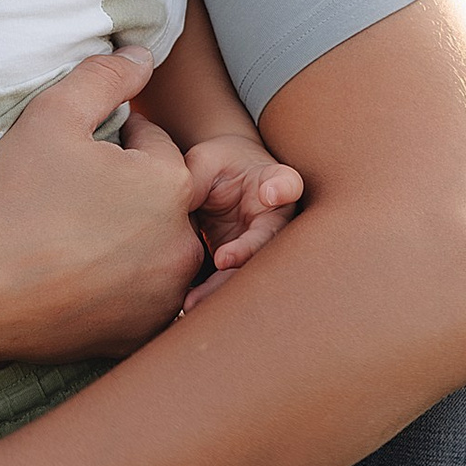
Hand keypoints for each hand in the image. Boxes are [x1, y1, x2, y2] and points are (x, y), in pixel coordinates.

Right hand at [0, 51, 205, 363]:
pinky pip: (139, 298)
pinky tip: (75, 276)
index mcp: (171, 184)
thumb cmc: (13, 198)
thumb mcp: (52, 115)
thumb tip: (143, 54)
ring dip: (128, 239)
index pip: (153, 144)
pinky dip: (117, 286)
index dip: (113, 141)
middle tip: (73, 196)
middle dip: (128, 191)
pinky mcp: (140, 334)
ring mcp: (163, 296)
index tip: (76, 156)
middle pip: (161, 200)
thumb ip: (104, 77)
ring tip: (73, 236)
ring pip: (154, 250)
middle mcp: (182, 244)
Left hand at [179, 137, 305, 302]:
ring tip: (195, 300)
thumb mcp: (202, 162)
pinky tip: (188, 304)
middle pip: (269, 238)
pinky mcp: (242, 264)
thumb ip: (195, 181)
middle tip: (223, 261)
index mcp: (270, 181)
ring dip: (224, 284)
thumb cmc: (216, 166)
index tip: (270, 193)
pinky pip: (231, 283)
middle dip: (247, 251)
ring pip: (250, 269)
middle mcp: (274, 217)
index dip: (283, 188)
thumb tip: (178, 210)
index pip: (287, 182)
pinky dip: (212, 295)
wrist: (219, 184)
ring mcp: (260, 244)